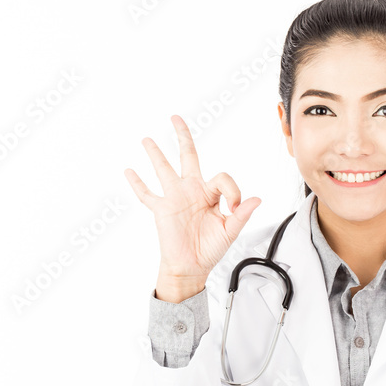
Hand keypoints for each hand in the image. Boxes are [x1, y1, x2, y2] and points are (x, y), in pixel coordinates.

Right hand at [125, 115, 261, 282]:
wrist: (192, 266)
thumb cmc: (210, 248)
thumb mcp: (230, 230)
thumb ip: (241, 214)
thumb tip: (256, 199)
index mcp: (210, 193)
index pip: (221, 178)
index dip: (232, 190)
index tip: (235, 206)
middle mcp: (192, 190)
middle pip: (187, 156)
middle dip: (182, 137)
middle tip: (176, 118)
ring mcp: (175, 197)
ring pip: (163, 169)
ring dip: (155, 154)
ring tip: (147, 139)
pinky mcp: (162, 209)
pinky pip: (147, 194)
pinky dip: (137, 184)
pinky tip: (129, 171)